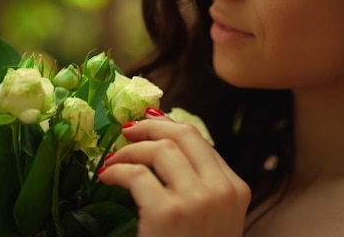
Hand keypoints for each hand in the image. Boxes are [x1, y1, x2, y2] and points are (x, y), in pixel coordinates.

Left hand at [98, 110, 250, 236]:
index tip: (150, 124)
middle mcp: (222, 189)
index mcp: (236, 189)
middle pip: (185, 135)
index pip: (202, 142)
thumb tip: (168, 144)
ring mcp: (197, 200)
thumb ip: (201, 185)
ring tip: (114, 160)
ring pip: (160, 149)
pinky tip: (107, 177)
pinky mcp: (168, 213)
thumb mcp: (213, 219)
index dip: (171, 127)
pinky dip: (116, 170)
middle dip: (151, 126)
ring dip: (131, 149)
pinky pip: (136, 174)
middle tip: (127, 130)